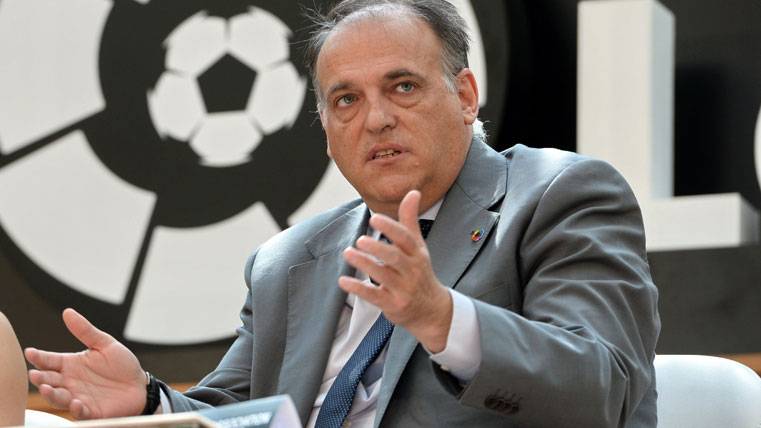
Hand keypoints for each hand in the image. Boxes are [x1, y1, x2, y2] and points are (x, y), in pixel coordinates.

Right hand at [25, 308, 147, 419]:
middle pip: (49, 380)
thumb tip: (67, 312)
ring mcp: (79, 397)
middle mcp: (70, 382)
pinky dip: (76, 408)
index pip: (49, 360)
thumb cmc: (121, 365)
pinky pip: (80, 411)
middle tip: (34, 374)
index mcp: (71, 364)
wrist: (140, 385)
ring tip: (46, 389)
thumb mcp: (105, 344)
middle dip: (40, 378)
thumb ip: (85, 330)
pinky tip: (75, 402)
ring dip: (51, 395)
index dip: (39, 357)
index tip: (30, 352)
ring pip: (59, 398)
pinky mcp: (91, 410)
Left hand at [339, 190, 452, 352]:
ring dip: (365, 264)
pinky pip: (375, 296)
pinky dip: (359, 288)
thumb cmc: (420, 272)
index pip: (406, 238)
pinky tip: (343, 280)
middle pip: (395, 257)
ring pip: (383, 275)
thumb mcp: (418, 246)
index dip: (391, 228)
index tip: (374, 219)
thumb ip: (410, 220)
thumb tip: (413, 191)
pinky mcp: (393, 305)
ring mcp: (403, 289)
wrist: (432, 310)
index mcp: (417, 254)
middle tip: (360, 240)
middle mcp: (412, 270)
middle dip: (378, 248)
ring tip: (348, 253)